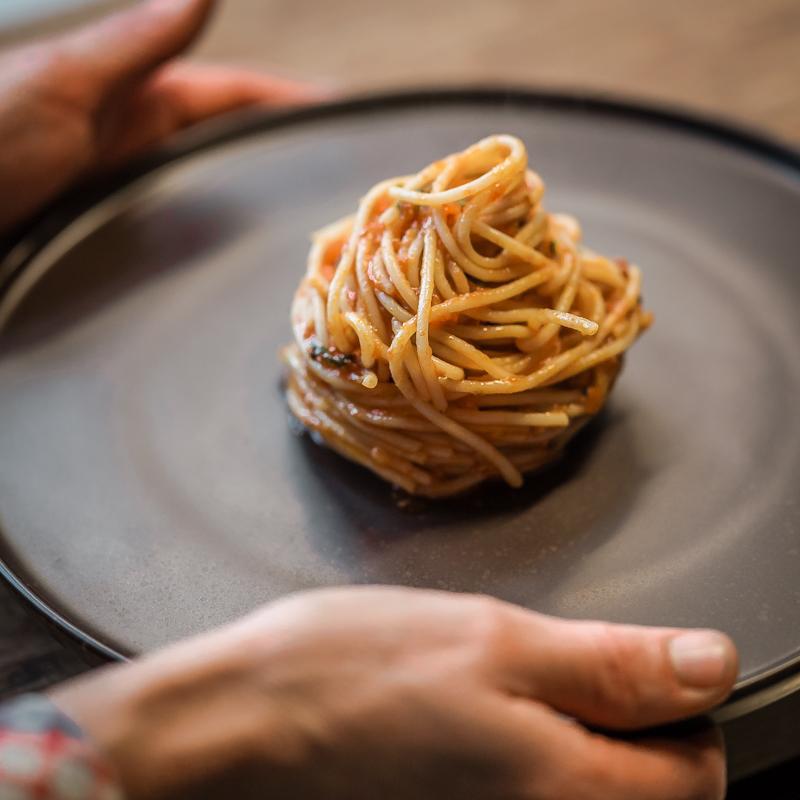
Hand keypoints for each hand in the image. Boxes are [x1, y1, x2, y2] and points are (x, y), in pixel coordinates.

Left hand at [0, 0, 326, 233]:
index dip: (288, 101)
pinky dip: (210, 243)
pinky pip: (177, 236)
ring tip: (305, 233)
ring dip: (252, 207)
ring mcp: (125, 188)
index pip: (232, 94)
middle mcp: (136, 140)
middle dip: (283, 156)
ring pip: (207, 194)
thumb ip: (137, 43)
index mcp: (133, 96)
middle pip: (230, 145)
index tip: (344, 116)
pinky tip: (235, 266)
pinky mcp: (108, 230)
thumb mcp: (65, 85)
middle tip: (340, 188)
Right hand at [51, 587, 736, 799]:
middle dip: (614, 720)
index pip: (698, 775)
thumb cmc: (348, 674)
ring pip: (578, 789)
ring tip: (493, 686)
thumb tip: (709, 663)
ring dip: (561, 731)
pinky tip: (466, 717)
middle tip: (540, 666)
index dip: (671, 705)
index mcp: (568, 796)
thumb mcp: (492, 640)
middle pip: (643, 792)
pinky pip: (519, 792)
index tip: (617, 664)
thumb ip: (612, 662)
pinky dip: (518, 753)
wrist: (237, 726)